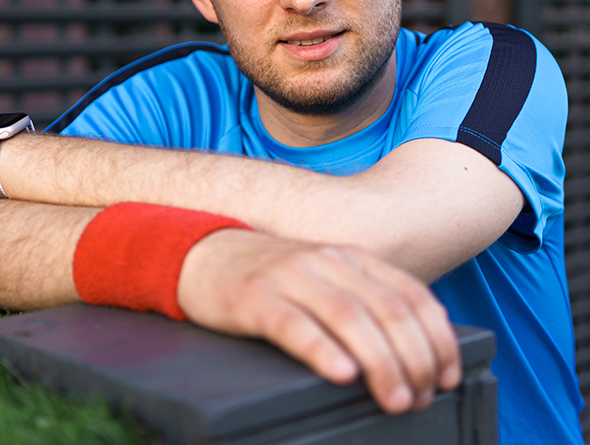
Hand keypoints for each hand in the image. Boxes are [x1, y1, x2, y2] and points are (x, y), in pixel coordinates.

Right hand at [177, 229, 460, 414]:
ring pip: (347, 316)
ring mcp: (289, 275)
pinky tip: (340, 373)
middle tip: (422, 398)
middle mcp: (326, 261)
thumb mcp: (326, 278)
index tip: (449, 376)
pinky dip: (321, 348)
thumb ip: (365, 298)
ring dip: (380, 361)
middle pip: (385, 308)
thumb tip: (419, 347)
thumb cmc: (274, 277)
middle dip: (414, 358)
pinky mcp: (254, 296)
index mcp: (350, 258)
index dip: (438, 339)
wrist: (206, 254)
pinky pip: (293, 323)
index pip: (410, 294)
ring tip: (395, 399)